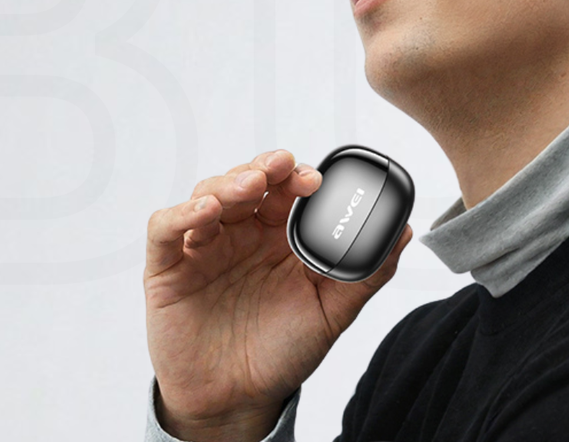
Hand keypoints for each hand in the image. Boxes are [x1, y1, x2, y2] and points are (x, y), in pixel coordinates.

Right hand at [146, 149, 409, 441]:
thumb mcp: (330, 313)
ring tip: (250, 186)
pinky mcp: (167, 268)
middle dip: (263, 168)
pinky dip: (181, 214)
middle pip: (246, 182)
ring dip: (228, 183)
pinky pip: (165, 229)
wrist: (238, 400)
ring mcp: (202, 247)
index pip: (286, 189)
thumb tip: (403, 231)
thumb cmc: (281, 353)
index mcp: (278, 238)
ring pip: (208, 194)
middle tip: (282, 169)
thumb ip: (365, 274)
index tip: (316, 179)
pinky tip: (204, 211)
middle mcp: (240, 234)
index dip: (298, 175)